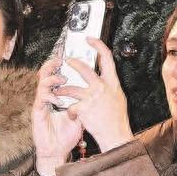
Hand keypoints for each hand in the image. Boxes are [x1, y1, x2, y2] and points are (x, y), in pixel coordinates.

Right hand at [33, 57, 82, 175]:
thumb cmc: (66, 135)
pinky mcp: (37, 112)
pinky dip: (49, 96)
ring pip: (41, 83)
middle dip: (51, 65)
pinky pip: (41, 99)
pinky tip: (57, 99)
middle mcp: (48, 97)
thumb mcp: (80, 116)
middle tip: (60, 60)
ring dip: (52, 79)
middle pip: (45, 74)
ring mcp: (41, 104)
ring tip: (61, 79)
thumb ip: (85, 103)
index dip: (58, 64)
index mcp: (57, 96)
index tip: (65, 56)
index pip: (56, 75)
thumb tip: (99, 91)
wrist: (57, 152)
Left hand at [56, 38, 133, 152]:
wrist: (116, 135)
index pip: (107, 58)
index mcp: (112, 83)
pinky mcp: (83, 108)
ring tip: (58, 91)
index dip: (98, 45)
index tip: (90, 40)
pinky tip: (72, 114)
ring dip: (62, 90)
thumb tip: (104, 76)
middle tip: (67, 61)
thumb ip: (110, 85)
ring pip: (71, 88)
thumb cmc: (117, 118)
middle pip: (84, 68)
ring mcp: (92, 97)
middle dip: (73, 63)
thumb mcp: (118, 97)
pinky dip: (70, 111)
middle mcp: (102, 87)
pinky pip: (71, 106)